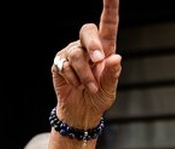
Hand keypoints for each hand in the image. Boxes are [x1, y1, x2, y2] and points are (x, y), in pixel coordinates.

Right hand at [51, 0, 121, 129]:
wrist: (82, 112)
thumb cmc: (98, 97)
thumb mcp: (110, 89)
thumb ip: (113, 74)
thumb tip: (115, 57)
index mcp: (105, 48)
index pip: (108, 24)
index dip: (109, 7)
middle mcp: (87, 47)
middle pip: (87, 31)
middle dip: (93, 45)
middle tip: (99, 60)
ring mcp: (71, 53)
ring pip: (76, 55)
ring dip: (85, 75)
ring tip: (89, 88)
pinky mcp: (59, 63)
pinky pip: (65, 66)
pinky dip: (74, 80)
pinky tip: (76, 86)